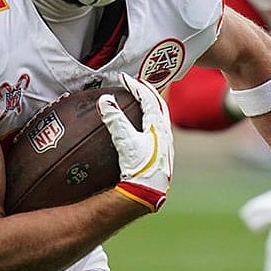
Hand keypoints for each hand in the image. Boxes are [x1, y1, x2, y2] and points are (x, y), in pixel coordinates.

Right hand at [98, 73, 173, 211]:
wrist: (150, 192)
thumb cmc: (140, 168)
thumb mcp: (125, 142)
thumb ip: (115, 120)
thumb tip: (104, 99)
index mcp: (159, 125)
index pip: (149, 98)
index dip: (136, 86)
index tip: (124, 78)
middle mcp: (165, 132)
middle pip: (159, 105)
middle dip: (147, 92)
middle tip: (135, 85)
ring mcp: (165, 143)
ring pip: (160, 117)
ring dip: (150, 106)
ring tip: (138, 101)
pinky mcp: (162, 153)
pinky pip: (157, 129)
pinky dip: (148, 121)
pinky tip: (139, 128)